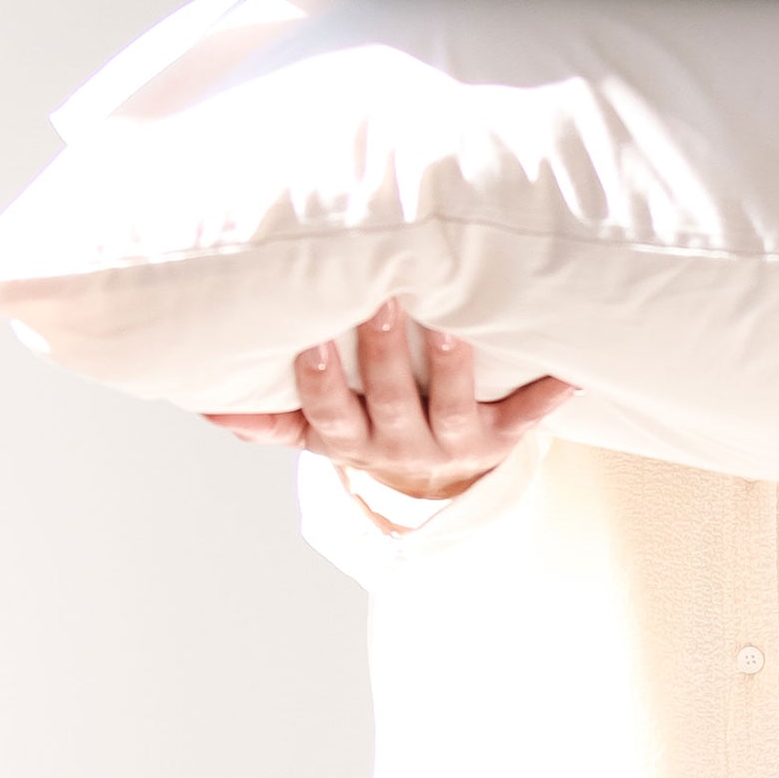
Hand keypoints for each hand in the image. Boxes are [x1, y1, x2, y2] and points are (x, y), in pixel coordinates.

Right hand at [207, 306, 575, 501]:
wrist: (439, 477)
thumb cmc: (368, 427)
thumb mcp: (318, 429)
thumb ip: (265, 417)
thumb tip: (203, 403)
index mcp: (354, 440)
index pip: (329, 415)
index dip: (321, 382)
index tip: (312, 341)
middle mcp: (403, 447)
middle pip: (391, 405)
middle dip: (383, 356)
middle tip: (381, 300)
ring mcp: (457, 443)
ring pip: (454, 408)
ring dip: (453, 366)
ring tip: (451, 320)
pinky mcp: (503, 436)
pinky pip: (528, 417)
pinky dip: (551, 394)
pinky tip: (575, 371)